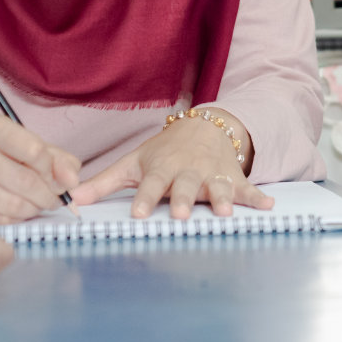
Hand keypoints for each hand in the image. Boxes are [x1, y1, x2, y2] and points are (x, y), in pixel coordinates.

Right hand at [0, 114, 81, 222]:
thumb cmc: (8, 154)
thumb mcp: (34, 147)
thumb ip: (60, 161)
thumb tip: (72, 182)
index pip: (34, 150)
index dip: (52, 170)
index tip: (58, 178)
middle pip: (25, 180)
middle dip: (48, 195)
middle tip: (55, 199)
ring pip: (12, 204)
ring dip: (34, 209)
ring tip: (38, 204)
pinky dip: (17, 219)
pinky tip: (19, 210)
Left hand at [73, 108, 271, 219]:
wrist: (205, 126)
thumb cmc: (163, 151)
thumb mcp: (134, 162)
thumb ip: (104, 183)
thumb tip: (72, 199)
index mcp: (162, 168)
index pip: (151, 185)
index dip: (145, 199)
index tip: (139, 215)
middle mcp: (188, 171)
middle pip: (185, 186)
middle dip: (184, 200)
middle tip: (181, 215)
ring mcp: (213, 175)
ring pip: (218, 187)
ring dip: (222, 199)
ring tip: (226, 213)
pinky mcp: (233, 179)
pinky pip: (248, 188)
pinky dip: (259, 197)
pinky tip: (270, 206)